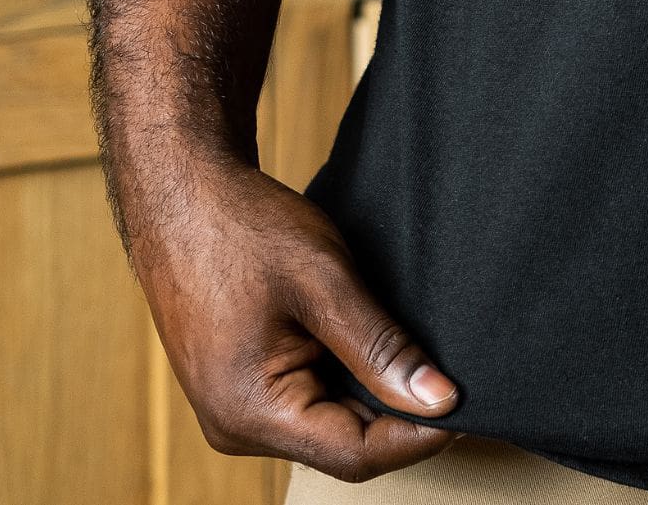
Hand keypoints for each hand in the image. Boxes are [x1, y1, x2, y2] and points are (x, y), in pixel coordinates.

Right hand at [125, 148, 457, 480]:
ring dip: (371, 394)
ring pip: (326, 425)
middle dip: (398, 413)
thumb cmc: (243, 228)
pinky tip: (364, 342)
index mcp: (250, 412)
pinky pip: (304, 402)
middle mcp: (236, 426)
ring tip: (406, 348)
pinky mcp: (237, 388)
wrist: (181, 193)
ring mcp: (232, 410)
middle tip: (449, 369)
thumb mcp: (324, 281)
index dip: (419, 434)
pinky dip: (342, 379)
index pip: (357, 454)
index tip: (467, 401)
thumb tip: (440, 400)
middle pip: (343, 445)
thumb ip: (382, 347)